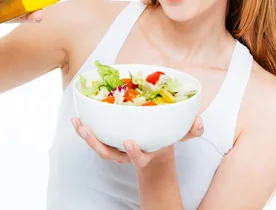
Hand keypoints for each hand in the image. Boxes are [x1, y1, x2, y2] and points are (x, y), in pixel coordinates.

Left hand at [71, 116, 203, 169]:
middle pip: (110, 155)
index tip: (130, 142)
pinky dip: (84, 130)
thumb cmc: (167, 139)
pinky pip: (94, 138)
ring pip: (98, 148)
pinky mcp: (108, 142)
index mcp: (144, 154)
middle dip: (97, 145)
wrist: (156, 151)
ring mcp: (116, 150)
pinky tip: (76, 117)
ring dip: (86, 136)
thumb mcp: (182, 135)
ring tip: (77, 123)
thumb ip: (192, 130)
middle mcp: (126, 155)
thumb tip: (199, 120)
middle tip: (87, 131)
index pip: (138, 158)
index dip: (134, 153)